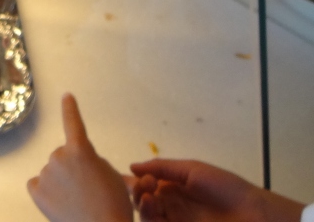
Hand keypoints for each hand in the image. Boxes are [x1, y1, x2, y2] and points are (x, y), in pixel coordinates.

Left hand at [28, 94, 133, 221]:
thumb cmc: (114, 205)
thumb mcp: (112, 177)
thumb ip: (93, 161)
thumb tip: (79, 161)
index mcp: (81, 150)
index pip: (74, 123)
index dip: (70, 109)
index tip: (66, 95)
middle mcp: (59, 157)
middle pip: (63, 156)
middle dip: (73, 168)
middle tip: (88, 190)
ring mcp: (45, 173)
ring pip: (52, 172)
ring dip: (61, 181)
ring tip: (78, 201)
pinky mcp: (35, 190)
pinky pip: (37, 184)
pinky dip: (45, 191)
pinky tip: (59, 202)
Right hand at [130, 159, 303, 221]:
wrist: (252, 215)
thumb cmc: (225, 188)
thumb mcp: (193, 169)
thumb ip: (162, 167)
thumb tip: (132, 167)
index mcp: (173, 187)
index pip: (146, 185)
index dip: (136, 181)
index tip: (139, 176)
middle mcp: (171, 205)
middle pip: (142, 201)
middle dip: (138, 192)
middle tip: (147, 186)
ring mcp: (175, 220)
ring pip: (147, 216)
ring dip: (143, 206)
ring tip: (150, 198)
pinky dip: (151, 219)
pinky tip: (154, 208)